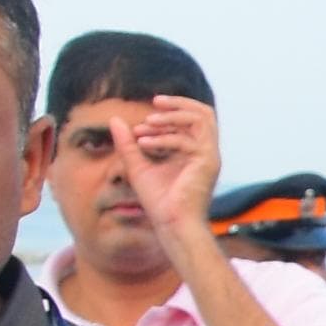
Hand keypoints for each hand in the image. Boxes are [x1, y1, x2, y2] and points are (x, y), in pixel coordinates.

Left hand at [115, 95, 227, 256]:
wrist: (171, 224)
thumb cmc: (158, 201)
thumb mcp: (137, 165)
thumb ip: (128, 143)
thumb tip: (116, 120)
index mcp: (194, 151)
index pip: (193, 119)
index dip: (171, 110)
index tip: (145, 117)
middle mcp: (206, 152)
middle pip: (204, 112)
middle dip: (179, 103)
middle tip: (155, 101)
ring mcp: (210, 157)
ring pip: (201, 119)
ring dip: (174, 115)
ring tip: (149, 121)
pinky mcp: (208, 163)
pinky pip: (188, 141)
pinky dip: (164, 138)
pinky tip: (144, 143)